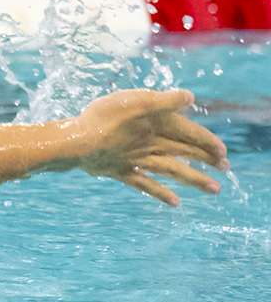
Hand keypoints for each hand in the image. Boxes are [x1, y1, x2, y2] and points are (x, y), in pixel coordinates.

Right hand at [62, 89, 228, 205]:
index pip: (190, 133)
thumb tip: (190, 99)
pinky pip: (145, 184)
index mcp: (157, 126)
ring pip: (172, 170)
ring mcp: (137, 161)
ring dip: (194, 180)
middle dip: (207, 160)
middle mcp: (152, 146)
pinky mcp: (121, 171)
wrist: (76, 143)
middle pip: (185, 152)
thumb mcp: (135, 100)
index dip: (208, 141)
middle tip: (226, 168)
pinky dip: (161, 193)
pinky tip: (175, 203)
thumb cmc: (103, 117)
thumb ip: (165, 100)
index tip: (223, 151)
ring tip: (215, 189)